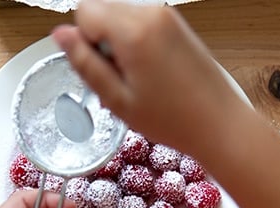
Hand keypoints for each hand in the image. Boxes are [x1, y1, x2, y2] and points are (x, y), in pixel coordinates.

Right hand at [52, 0, 249, 157]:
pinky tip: (151, 74)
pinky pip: (142, 23)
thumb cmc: (173, 119)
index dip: (84, 42)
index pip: (84, 10)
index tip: (101, 69)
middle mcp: (152, 14)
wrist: (220, 124)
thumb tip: (60, 35)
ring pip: (121, 16)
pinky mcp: (178, 25)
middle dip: (101, 40)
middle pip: (102, 9)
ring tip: (137, 79)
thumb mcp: (117, 99)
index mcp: (134, 31)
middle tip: (119, 78)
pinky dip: (137, 43)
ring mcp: (168, 17)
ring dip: (119, 43)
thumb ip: (85, 63)